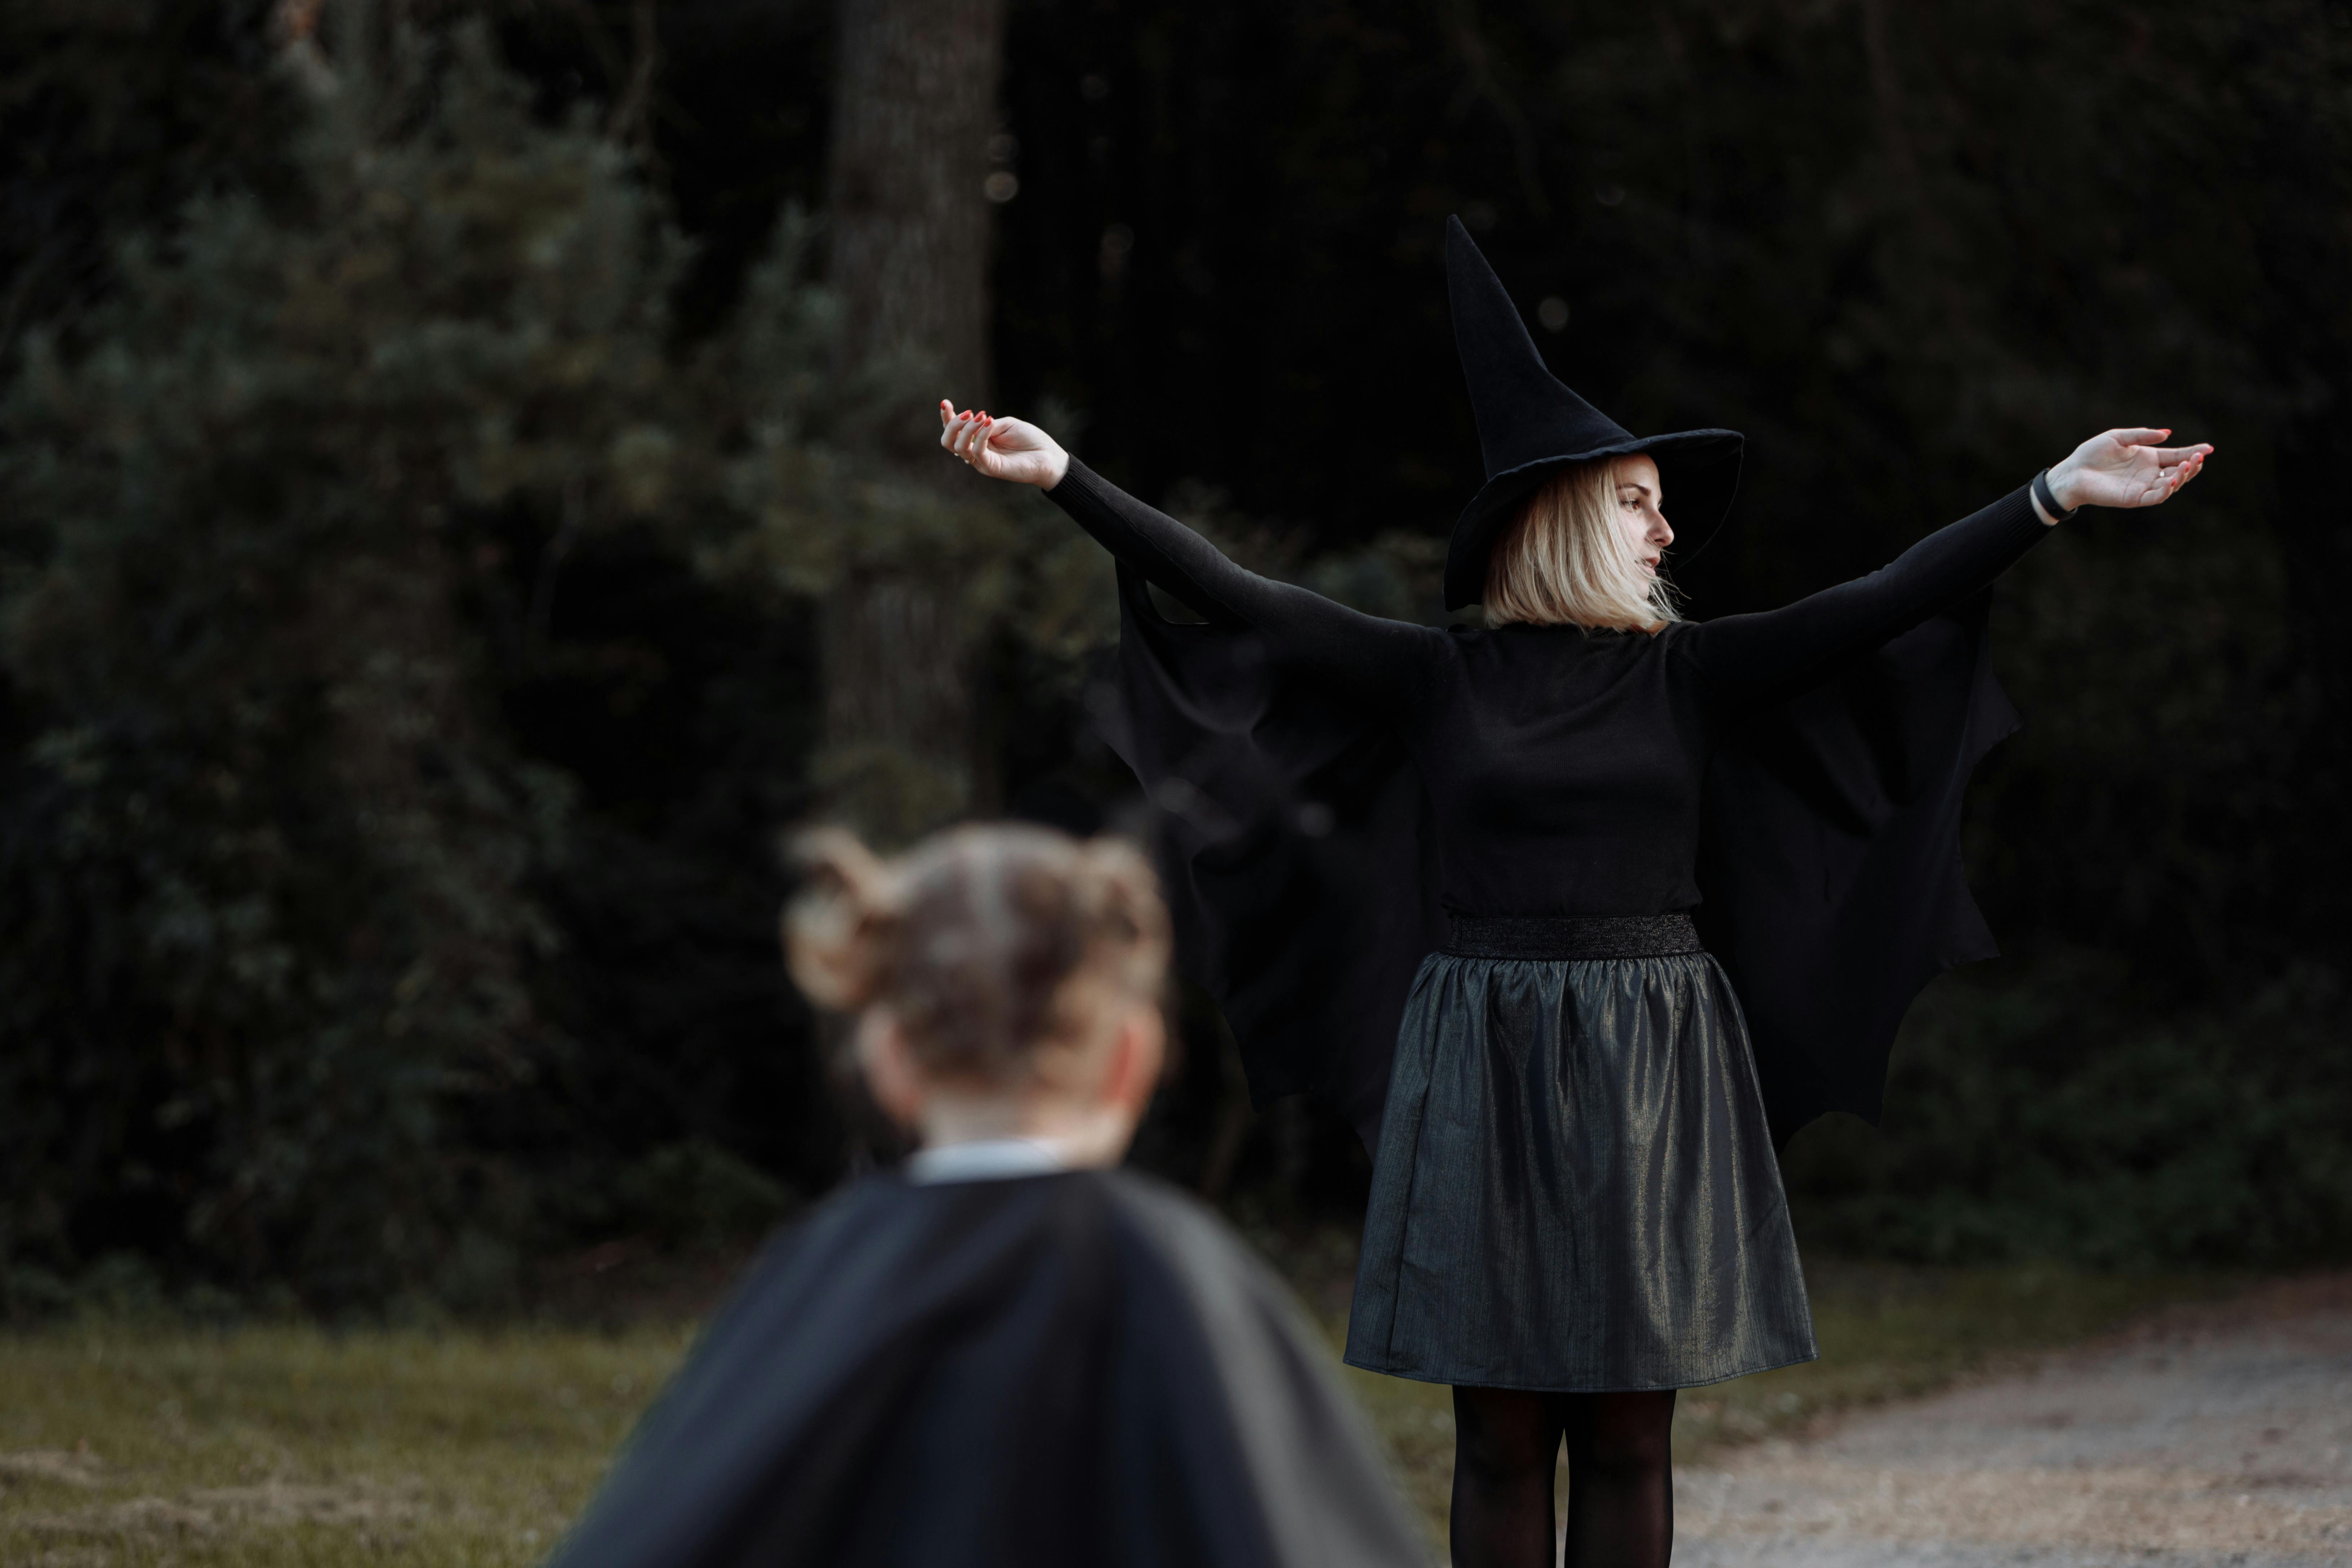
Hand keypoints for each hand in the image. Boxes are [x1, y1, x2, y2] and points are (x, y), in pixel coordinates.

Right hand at [939, 400, 1069, 488]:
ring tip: (981, 415)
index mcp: (978, 440)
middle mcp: (976, 451)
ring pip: (959, 447)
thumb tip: (973, 422)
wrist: (1048, 456)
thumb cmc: (1029, 439)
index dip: (946, 417)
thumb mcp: (1006, 424)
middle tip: (966, 412)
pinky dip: (981, 435)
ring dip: (966, 428)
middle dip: (951, 424)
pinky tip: (989, 422)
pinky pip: (977, 451)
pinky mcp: (991, 468)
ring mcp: (982, 461)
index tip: (944, 402)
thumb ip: (987, 424)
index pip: (955, 431)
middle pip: (949, 442)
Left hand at [2046, 428, 2212, 512]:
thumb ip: (2142, 436)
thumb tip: (2167, 434)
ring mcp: (2143, 487)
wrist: (2072, 472)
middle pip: (2179, 471)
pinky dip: (2165, 490)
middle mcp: (2149, 473)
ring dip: (2182, 476)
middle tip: (2199, 457)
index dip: (2194, 452)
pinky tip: (2171, 480)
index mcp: (2148, 458)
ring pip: (2171, 485)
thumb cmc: (2092, 454)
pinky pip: (2155, 497)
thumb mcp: (2118, 437)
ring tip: (2189, 464)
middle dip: (2192, 465)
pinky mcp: (2133, 498)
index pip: (2177, 455)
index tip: (2209, 448)